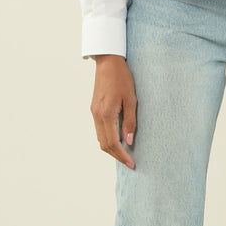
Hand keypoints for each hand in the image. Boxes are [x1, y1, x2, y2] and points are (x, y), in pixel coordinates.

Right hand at [90, 54, 137, 168]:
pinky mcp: (95, 109)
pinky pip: (99, 130)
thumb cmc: (122, 78)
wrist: (108, 62)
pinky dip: (108, 139)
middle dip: (117, 156)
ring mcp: (94, 113)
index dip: (122, 155)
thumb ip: (130, 122)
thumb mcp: (131, 99)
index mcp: (106, 114)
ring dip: (112, 149)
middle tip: (130, 163)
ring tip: (125, 155)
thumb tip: (129, 142)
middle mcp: (97, 115)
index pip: (112, 142)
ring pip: (100, 138)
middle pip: (104, 144)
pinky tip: (118, 141)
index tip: (131, 163)